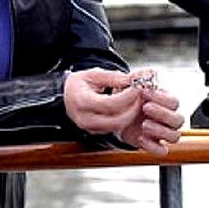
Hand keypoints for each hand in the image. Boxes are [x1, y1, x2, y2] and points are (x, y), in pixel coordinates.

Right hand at [63, 68, 183, 155]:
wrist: (66, 96)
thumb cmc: (80, 84)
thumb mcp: (94, 74)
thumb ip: (114, 77)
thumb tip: (135, 79)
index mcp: (81, 101)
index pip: (110, 103)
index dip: (128, 96)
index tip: (138, 87)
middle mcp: (84, 119)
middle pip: (117, 120)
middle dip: (134, 108)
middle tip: (142, 95)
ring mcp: (90, 128)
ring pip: (119, 127)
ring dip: (132, 114)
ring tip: (138, 100)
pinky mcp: (97, 133)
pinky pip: (116, 129)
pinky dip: (126, 119)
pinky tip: (131, 107)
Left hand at [115, 70, 183, 155]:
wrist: (112, 113)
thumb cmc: (125, 97)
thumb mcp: (129, 84)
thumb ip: (138, 77)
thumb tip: (150, 71)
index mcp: (164, 102)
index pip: (174, 101)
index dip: (162, 98)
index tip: (145, 92)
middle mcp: (166, 118)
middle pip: (179, 120)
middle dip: (163, 113)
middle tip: (145, 107)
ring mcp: (161, 132)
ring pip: (175, 136)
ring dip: (160, 130)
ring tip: (144, 124)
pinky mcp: (152, 143)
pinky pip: (162, 150)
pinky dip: (154, 146)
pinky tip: (141, 138)